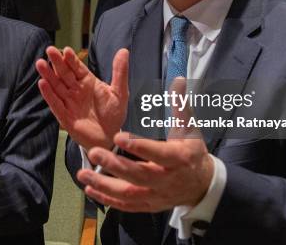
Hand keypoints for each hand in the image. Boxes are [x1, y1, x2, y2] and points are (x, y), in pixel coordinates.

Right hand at [35, 46, 128, 150]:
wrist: (109, 138)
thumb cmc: (113, 114)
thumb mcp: (120, 92)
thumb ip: (120, 72)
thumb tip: (124, 51)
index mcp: (88, 82)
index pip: (77, 68)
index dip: (71, 59)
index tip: (67, 50)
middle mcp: (76, 90)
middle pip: (64, 74)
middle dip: (57, 62)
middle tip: (50, 50)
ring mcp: (69, 102)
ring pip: (56, 86)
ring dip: (48, 75)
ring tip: (40, 63)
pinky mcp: (65, 116)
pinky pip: (55, 103)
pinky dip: (49, 94)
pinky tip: (42, 84)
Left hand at [76, 78, 213, 211]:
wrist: (201, 186)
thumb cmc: (192, 153)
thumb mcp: (190, 129)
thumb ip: (180, 105)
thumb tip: (178, 80)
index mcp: (178, 158)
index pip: (158, 153)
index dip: (139, 146)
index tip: (118, 136)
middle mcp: (167, 179)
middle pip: (139, 175)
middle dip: (114, 165)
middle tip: (94, 153)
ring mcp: (157, 195)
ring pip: (129, 193)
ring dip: (104, 185)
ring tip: (84, 174)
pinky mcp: (148, 205)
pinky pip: (126, 205)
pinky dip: (108, 199)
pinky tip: (91, 190)